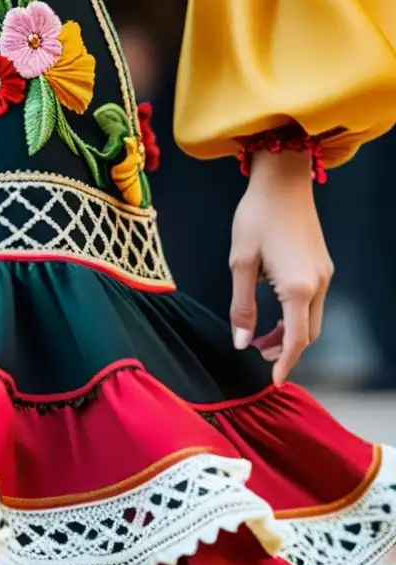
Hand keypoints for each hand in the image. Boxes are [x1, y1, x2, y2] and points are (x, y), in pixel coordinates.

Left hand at [229, 150, 332, 383]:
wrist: (282, 181)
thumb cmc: (255, 218)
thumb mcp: (240, 263)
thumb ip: (241, 306)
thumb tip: (242, 341)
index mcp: (299, 287)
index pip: (295, 340)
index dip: (284, 364)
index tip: (274, 383)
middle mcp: (319, 284)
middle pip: (307, 333)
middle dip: (285, 350)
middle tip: (257, 354)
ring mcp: (324, 273)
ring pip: (311, 318)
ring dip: (289, 333)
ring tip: (260, 337)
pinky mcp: (321, 264)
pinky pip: (312, 301)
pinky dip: (294, 315)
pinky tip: (272, 311)